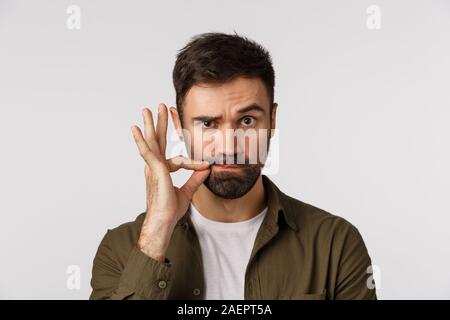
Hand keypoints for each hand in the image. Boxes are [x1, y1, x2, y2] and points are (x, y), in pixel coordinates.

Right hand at [131, 103, 209, 260]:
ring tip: (146, 109)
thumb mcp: (187, 192)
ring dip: (150, 124)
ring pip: (151, 142)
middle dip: (159, 123)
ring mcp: (153, 168)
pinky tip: (136, 130)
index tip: (192, 146)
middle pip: (158, 140)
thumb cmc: (170, 211)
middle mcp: (155, 167)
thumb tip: (206, 170)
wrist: (163, 223)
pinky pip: (148, 153)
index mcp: (162, 171)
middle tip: (159, 106)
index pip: (173, 153)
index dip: (182, 147)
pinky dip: (141, 141)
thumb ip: (195, 179)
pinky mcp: (154, 170)